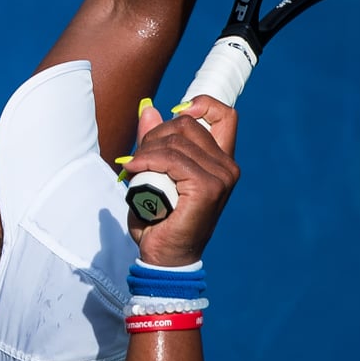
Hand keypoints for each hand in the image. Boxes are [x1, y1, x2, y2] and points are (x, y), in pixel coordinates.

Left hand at [120, 96, 239, 264]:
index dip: (201, 104)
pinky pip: (171, 159)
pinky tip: (133, 170)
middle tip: (137, 158)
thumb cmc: (161, 218)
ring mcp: (220, 177)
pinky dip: (146, 160)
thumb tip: (149, 109)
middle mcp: (227, 166)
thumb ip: (155, 142)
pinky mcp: (207, 188)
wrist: (164, 256)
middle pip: (186, 124)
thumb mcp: (155, 172)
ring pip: (175, 141)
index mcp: (221, 160)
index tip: (176, 112)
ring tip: (133, 169)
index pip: (224, 115)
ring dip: (145, 151)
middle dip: (154, 135)